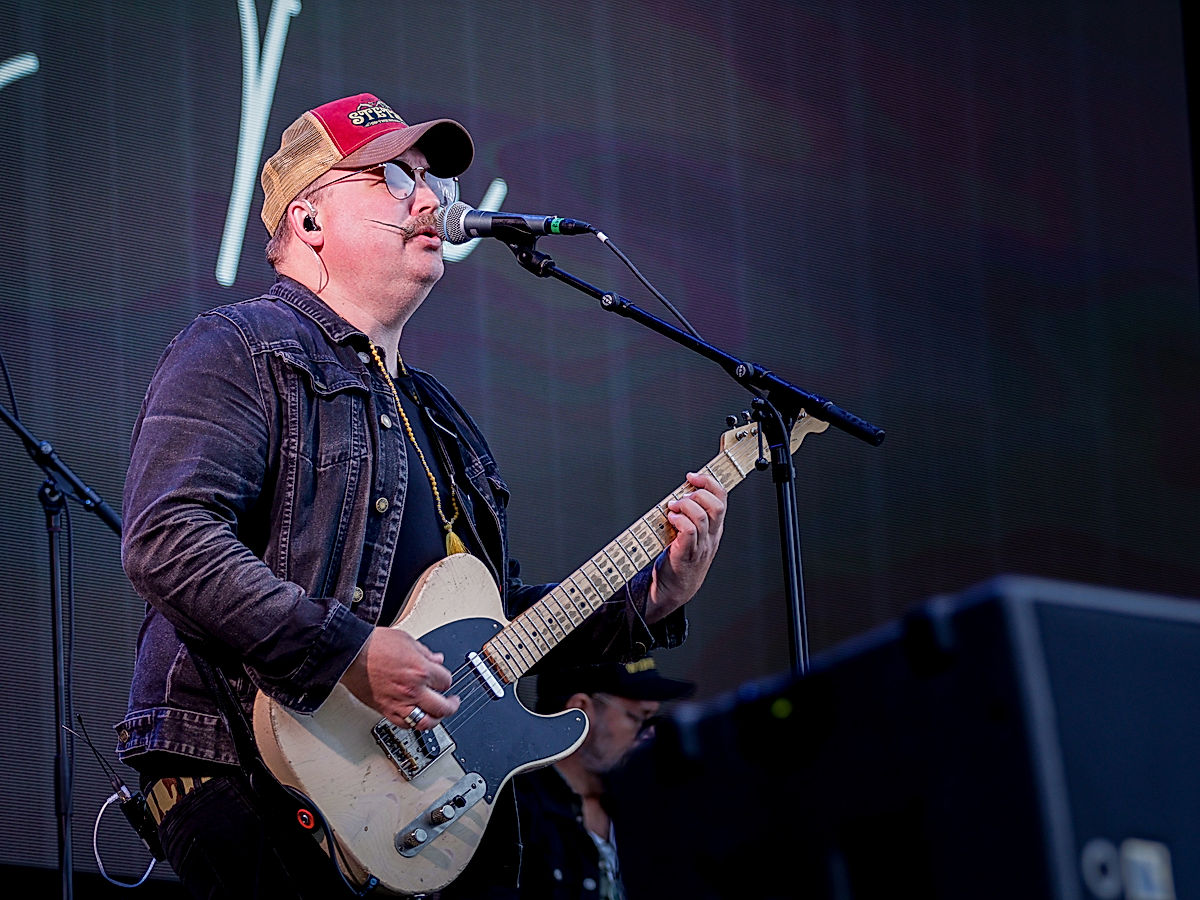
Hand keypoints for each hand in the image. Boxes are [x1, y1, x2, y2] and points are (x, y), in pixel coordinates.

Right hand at [341, 627, 459, 729]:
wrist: (351, 653)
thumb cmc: (374, 644)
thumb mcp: (407, 640)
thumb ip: (425, 653)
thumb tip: (437, 659)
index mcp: (421, 670)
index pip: (446, 681)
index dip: (446, 680)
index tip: (443, 679)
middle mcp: (413, 689)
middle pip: (442, 707)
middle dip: (451, 705)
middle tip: (452, 703)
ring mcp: (399, 702)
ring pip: (425, 722)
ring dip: (435, 720)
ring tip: (438, 716)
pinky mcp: (385, 710)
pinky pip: (405, 725)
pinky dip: (413, 724)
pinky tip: (416, 718)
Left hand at [646, 470, 726, 622]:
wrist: (674, 589)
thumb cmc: (679, 559)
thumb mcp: (692, 535)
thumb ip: (690, 515)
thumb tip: (680, 492)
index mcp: (715, 528)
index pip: (722, 498)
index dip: (709, 482)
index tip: (692, 476)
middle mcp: (711, 536)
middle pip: (717, 506)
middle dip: (698, 493)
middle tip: (682, 496)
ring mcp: (701, 546)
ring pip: (702, 517)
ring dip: (684, 506)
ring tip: (673, 508)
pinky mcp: (687, 554)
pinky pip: (689, 532)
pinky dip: (679, 520)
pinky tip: (671, 519)